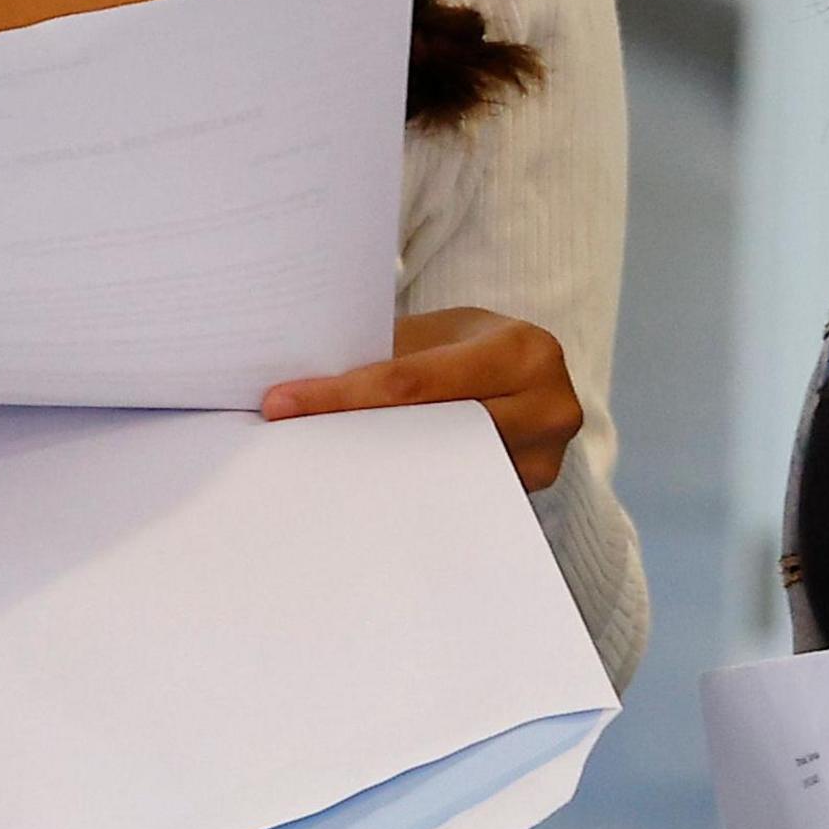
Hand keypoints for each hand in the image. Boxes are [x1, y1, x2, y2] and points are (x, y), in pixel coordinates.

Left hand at [259, 308, 583, 493]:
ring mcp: (544, 458)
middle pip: (430, 432)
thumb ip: (381, 359)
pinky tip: (362, 489)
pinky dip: (409, 488)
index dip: (342, 395)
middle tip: (287, 440)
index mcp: (521, 350)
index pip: (413, 382)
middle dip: (355, 435)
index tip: (282, 404)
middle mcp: (547, 405)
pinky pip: (457, 494)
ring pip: (442, 471)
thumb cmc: (461, 345)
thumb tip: (291, 396)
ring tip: (315, 469)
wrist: (514, 367)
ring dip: (378, 470)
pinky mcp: (529, 492)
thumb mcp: (429, 335)